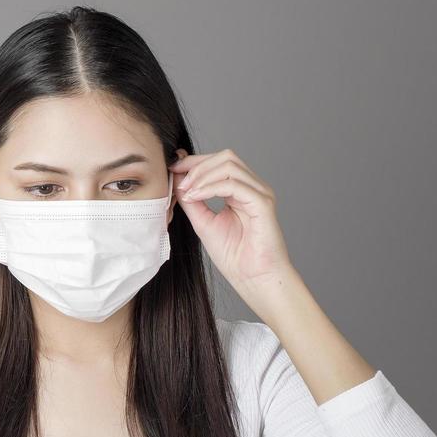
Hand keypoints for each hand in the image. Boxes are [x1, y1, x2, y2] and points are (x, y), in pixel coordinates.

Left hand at [170, 149, 298, 307]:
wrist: (253, 279)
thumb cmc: (235, 256)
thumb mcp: (203, 223)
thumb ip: (192, 201)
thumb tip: (177, 179)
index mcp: (240, 191)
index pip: (219, 162)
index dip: (194, 162)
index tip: (173, 168)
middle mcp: (253, 188)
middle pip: (226, 157)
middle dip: (198, 165)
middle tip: (179, 181)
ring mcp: (260, 194)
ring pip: (230, 166)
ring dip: (202, 175)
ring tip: (187, 192)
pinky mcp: (263, 203)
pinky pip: (234, 185)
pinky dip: (211, 187)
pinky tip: (196, 197)